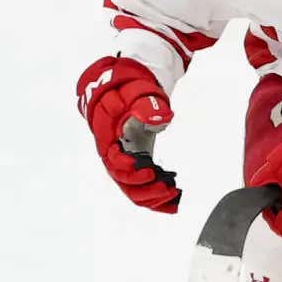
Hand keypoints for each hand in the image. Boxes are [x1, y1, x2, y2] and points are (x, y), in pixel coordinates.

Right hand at [76, 55, 179, 212]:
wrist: (128, 83)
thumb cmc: (130, 85)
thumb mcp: (138, 91)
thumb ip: (146, 106)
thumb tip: (160, 119)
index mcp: (107, 135)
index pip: (113, 162)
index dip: (130, 172)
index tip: (151, 172)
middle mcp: (112, 151)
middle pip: (123, 182)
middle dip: (145, 191)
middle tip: (169, 189)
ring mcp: (123, 157)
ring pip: (131, 188)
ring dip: (151, 197)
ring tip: (174, 196)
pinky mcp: (134, 159)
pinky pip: (140, 184)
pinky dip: (154, 194)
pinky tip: (173, 199)